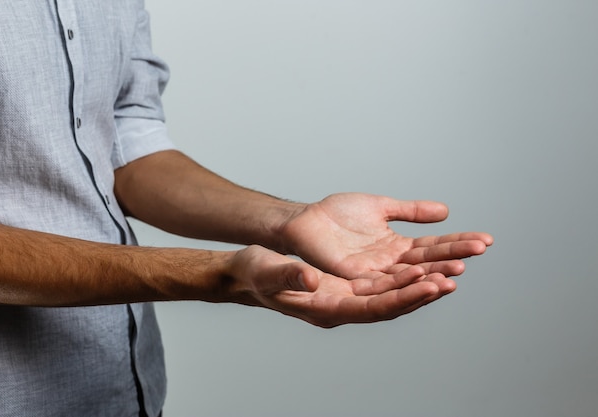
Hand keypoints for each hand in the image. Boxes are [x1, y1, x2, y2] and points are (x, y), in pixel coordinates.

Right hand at [229, 245, 455, 327]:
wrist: (250, 272)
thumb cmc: (255, 275)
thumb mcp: (267, 272)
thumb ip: (288, 275)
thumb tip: (310, 278)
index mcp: (326, 310)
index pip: (373, 309)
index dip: (403, 298)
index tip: (430, 285)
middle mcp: (343, 307)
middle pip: (392, 303)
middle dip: (423, 291)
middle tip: (452, 277)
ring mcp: (347, 295)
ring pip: (393, 292)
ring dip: (421, 282)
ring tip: (452, 268)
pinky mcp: (349, 282)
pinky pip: (384, 280)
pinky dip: (406, 273)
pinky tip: (426, 264)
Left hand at [281, 193, 492, 278]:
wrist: (305, 220)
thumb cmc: (337, 213)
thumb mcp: (380, 207)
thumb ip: (410, 211)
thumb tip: (446, 212)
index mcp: (396, 246)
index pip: (433, 246)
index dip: (457, 243)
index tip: (486, 240)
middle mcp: (389, 263)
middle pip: (426, 263)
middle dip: (452, 257)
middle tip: (479, 251)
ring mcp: (374, 273)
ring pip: (408, 278)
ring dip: (433, 274)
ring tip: (458, 269)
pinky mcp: (355, 279)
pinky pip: (383, 284)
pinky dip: (404, 281)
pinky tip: (423, 274)